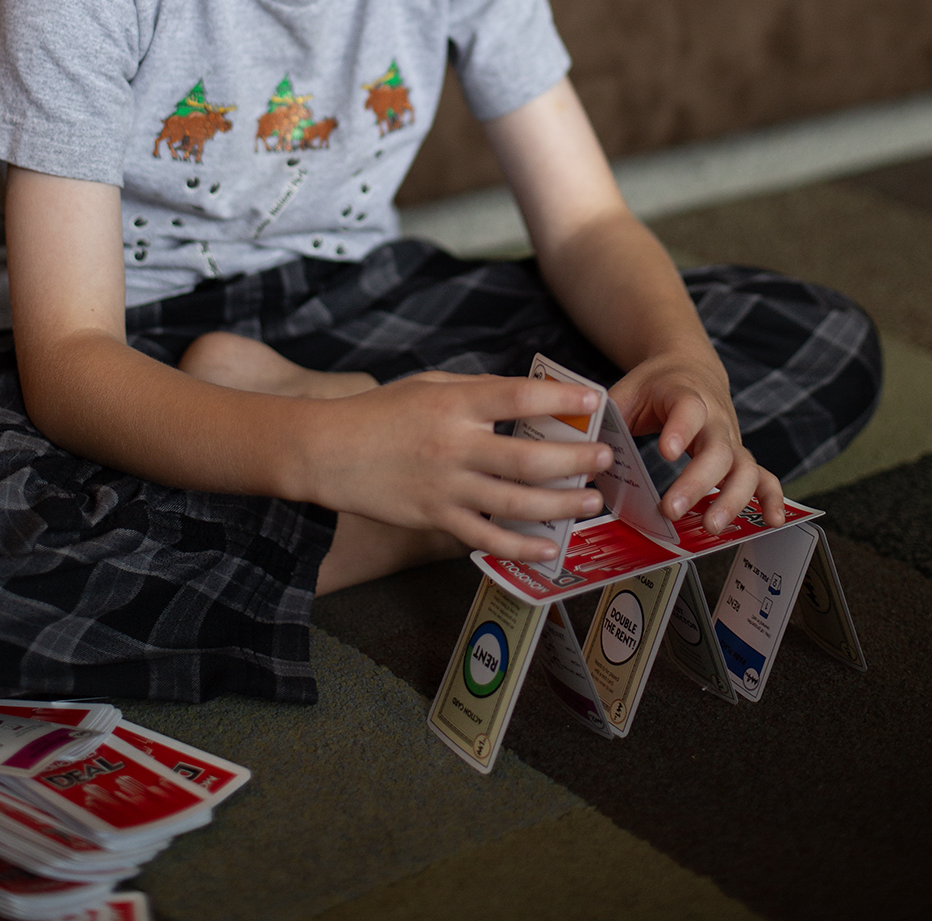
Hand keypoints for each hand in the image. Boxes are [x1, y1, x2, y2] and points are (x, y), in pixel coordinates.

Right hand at [294, 371, 613, 560]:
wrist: (328, 451)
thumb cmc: (381, 412)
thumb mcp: (429, 383)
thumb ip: (477, 390)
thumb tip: (527, 396)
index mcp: (454, 402)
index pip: (518, 397)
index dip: (561, 399)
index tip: (594, 401)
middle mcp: (454, 445)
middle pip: (529, 457)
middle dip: (575, 459)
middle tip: (604, 459)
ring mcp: (446, 486)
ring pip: (516, 502)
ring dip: (561, 504)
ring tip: (589, 500)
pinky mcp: (435, 518)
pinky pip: (486, 538)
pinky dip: (521, 547)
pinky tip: (549, 547)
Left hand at [610, 352, 785, 533]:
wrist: (689, 366)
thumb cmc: (653, 386)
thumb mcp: (625, 393)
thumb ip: (606, 424)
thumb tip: (581, 465)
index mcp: (685, 394)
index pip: (688, 408)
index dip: (680, 429)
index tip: (667, 452)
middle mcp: (715, 417)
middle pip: (718, 448)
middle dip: (697, 481)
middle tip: (672, 509)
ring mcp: (732, 438)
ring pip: (744, 467)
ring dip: (733, 499)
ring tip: (711, 526)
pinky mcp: (740, 456)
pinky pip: (764, 476)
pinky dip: (771, 498)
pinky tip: (771, 521)